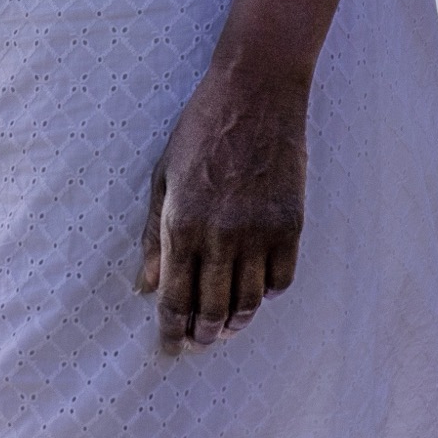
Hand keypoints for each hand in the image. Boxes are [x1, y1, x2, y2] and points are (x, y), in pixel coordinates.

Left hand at [134, 60, 308, 350]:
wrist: (256, 91)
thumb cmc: (201, 128)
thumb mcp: (164, 176)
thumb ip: (154, 234)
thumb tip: (146, 285)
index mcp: (182, 223)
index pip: (175, 298)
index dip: (171, 330)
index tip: (169, 346)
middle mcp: (221, 235)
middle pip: (212, 308)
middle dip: (203, 335)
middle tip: (199, 343)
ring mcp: (260, 231)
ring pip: (250, 301)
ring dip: (237, 321)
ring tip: (228, 326)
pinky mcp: (291, 222)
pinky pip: (283, 278)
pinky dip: (270, 293)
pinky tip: (260, 291)